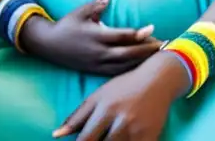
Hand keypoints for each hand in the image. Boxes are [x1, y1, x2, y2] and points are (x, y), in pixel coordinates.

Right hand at [19, 0, 162, 75]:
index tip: (152, 28)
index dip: (138, 33)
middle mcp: (99, 52)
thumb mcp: (80, 12)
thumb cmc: (66, 25)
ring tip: (158, 55)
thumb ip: (96, 4)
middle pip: (128, 53)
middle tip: (164, 45)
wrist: (49, 45)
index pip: (122, 36)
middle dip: (147, 50)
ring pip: (124, 65)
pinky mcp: (96, 71)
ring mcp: (98, 64)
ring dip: (142, 60)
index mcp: (96, 36)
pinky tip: (141, 66)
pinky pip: (117, 72)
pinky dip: (131, 69)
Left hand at [53, 52, 188, 139]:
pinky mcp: (150, 137)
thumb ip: (77, 116)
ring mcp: (137, 130)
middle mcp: (121, 120)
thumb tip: (56, 134)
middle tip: (95, 140)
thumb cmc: (124, 87)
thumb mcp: (98, 95)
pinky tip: (122, 139)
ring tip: (110, 136)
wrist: (158, 79)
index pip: (86, 139)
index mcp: (105, 108)